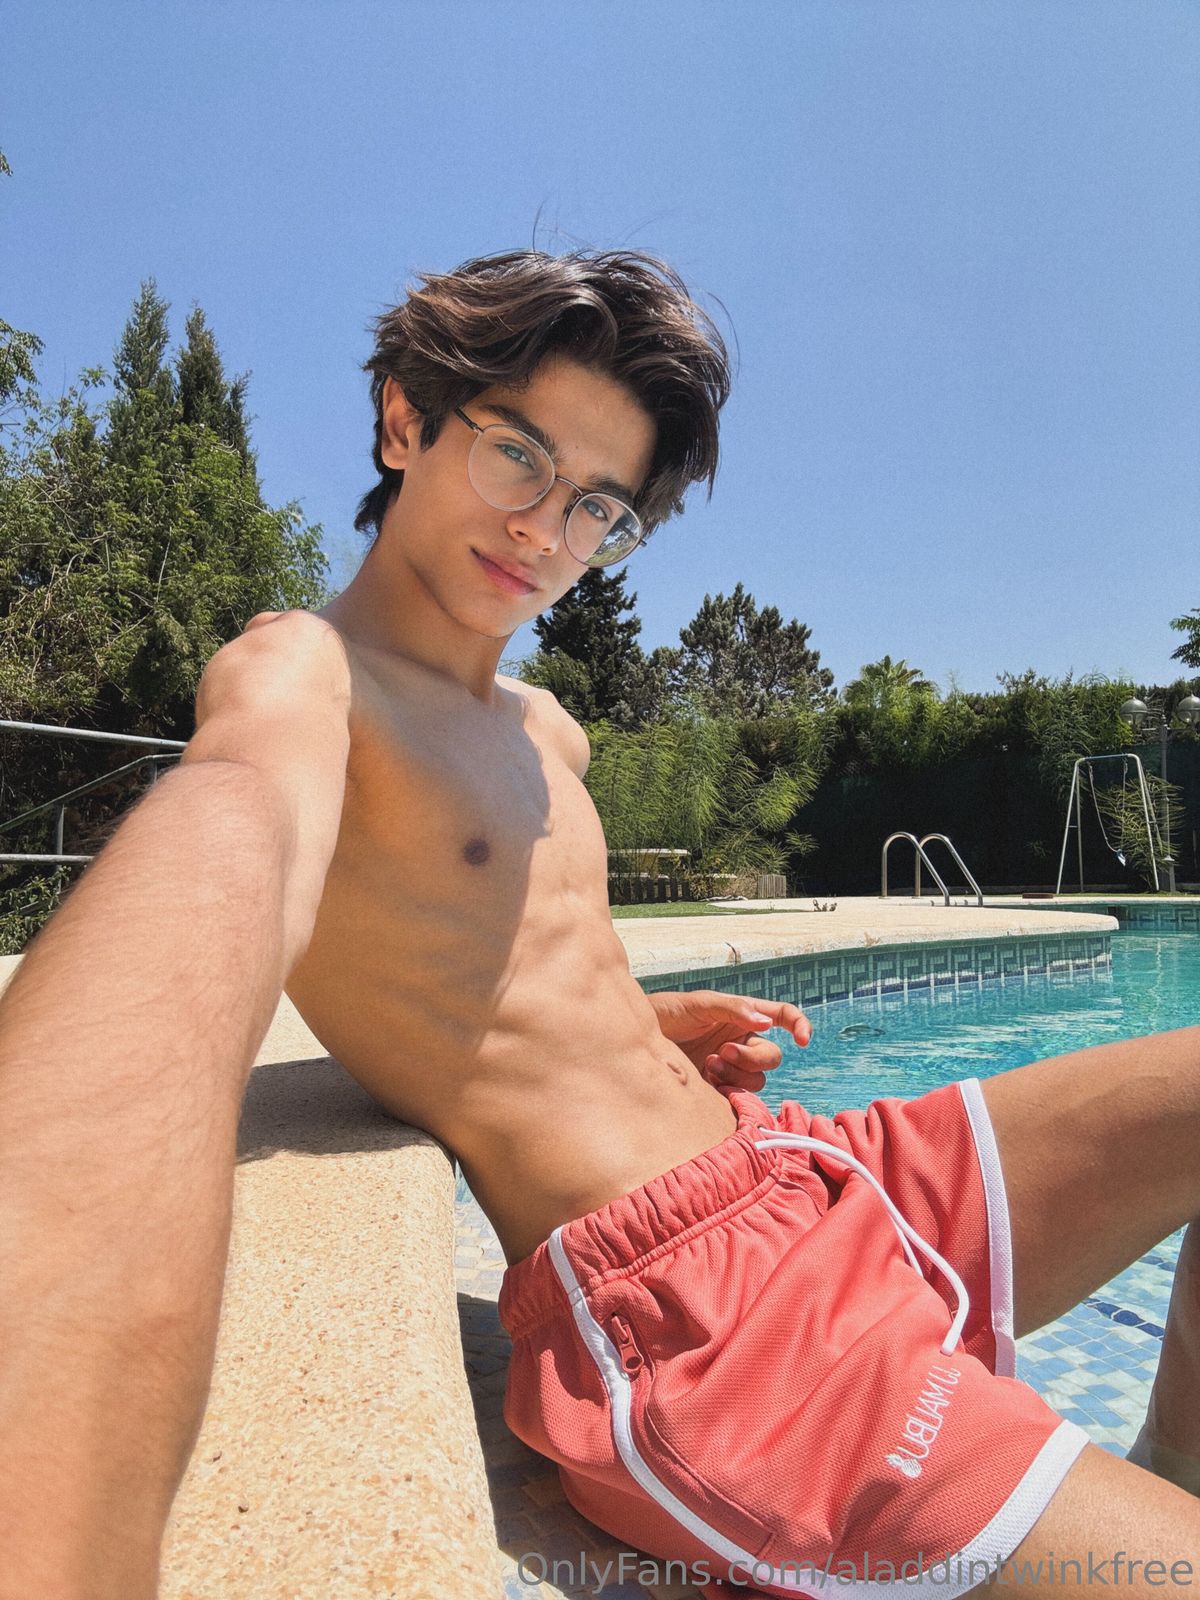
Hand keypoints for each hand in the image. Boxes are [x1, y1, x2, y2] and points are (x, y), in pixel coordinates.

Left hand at [648, 989, 811, 1091]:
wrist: (636, 1042)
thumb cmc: (667, 1014)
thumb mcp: (698, 1004)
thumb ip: (733, 1009)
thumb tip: (765, 1021)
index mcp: (743, 1016)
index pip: (782, 1016)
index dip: (799, 1025)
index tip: (803, 1040)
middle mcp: (741, 1041)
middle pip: (771, 1056)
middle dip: (751, 1058)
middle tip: (721, 1053)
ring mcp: (731, 1066)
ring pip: (757, 1079)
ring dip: (736, 1075)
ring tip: (708, 1066)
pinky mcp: (718, 1088)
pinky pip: (739, 1097)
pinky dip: (728, 1091)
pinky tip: (706, 1082)